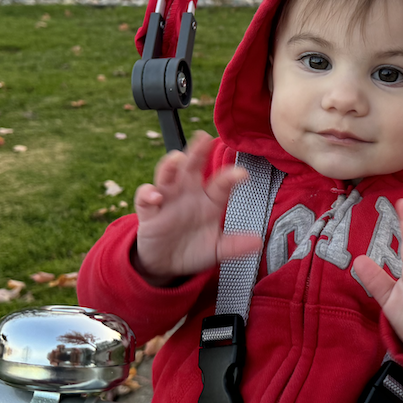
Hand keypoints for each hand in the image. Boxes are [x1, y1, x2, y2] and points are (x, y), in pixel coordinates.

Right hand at [133, 131, 261, 284]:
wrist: (167, 264)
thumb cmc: (194, 248)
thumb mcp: (216, 249)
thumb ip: (234, 245)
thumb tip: (257, 243)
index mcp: (208, 200)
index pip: (221, 184)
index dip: (230, 177)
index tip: (242, 174)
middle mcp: (188, 193)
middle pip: (192, 167)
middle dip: (198, 151)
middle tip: (204, 138)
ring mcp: (167, 199)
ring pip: (167, 175)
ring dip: (170, 165)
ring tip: (177, 158)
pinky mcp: (149, 211)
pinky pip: (145, 197)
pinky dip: (148, 194)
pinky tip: (156, 196)